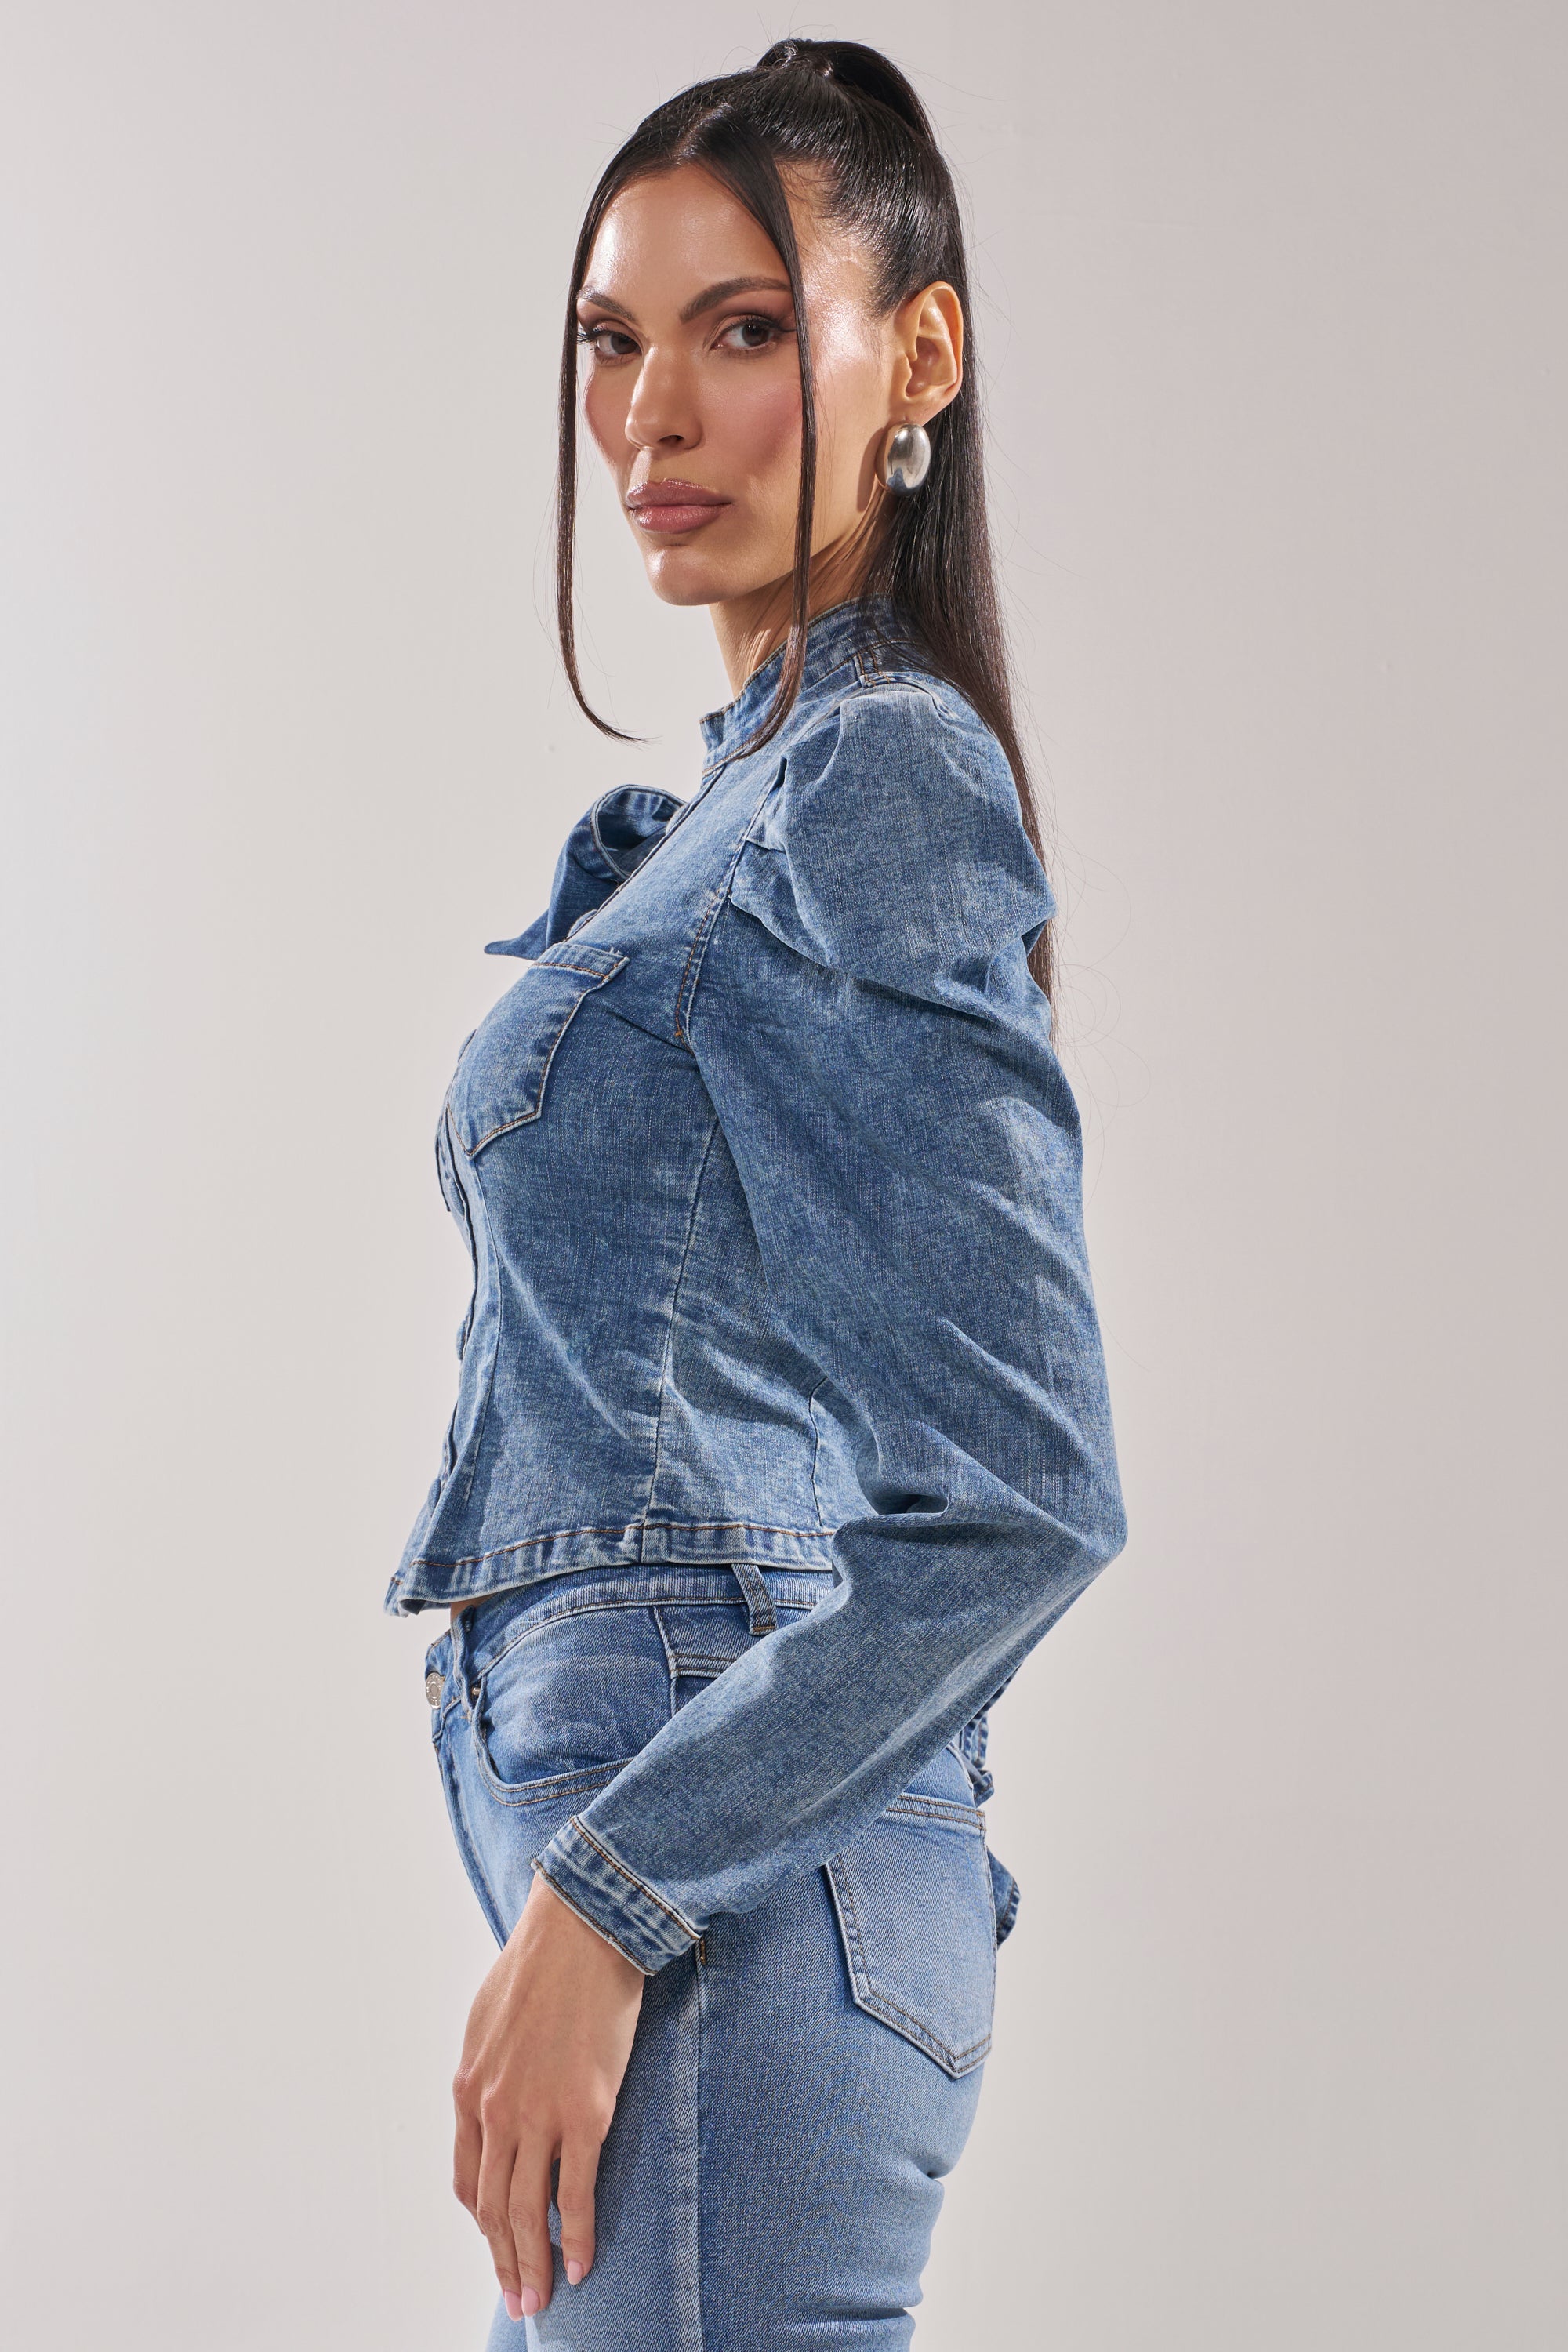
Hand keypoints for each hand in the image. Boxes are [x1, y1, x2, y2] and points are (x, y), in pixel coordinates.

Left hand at [452, 1870, 644, 2319]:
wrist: (583, 1929)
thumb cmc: (541, 1965)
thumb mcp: (489, 2020)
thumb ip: (490, 2069)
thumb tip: (495, 2100)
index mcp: (469, 2089)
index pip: (469, 2179)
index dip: (484, 2221)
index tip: (499, 2245)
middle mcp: (495, 2111)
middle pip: (493, 2208)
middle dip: (504, 2261)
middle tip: (519, 2300)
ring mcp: (538, 2116)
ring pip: (528, 2212)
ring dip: (532, 2264)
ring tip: (540, 2299)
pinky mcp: (585, 2113)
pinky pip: (575, 2193)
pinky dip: (576, 2236)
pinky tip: (581, 2263)